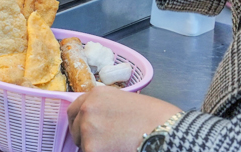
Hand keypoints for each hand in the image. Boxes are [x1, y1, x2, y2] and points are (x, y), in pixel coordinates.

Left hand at [67, 86, 181, 151]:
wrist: (165, 132)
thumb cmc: (155, 118)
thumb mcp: (125, 101)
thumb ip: (106, 108)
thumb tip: (100, 120)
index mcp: (96, 95)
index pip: (75, 109)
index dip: (80, 121)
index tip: (84, 129)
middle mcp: (88, 109)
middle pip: (75, 127)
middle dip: (85, 136)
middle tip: (102, 143)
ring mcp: (88, 128)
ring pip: (83, 144)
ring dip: (94, 147)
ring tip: (115, 147)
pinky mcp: (92, 148)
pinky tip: (116, 151)